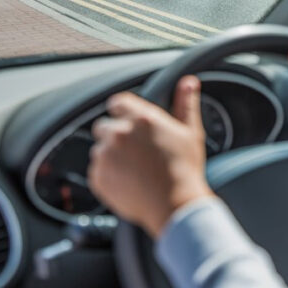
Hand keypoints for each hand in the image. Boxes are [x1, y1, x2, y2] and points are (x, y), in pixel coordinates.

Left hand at [88, 76, 213, 237]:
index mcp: (141, 119)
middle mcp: (119, 134)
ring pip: (100, 150)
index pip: (117, 103)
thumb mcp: (190, 133)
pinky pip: (97, 171)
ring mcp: (106, 156)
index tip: (130, 122)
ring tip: (134, 169)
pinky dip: (108, 175)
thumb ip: (186, 104)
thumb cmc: (185, 170)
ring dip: (111, 156)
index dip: (122, 112)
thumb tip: (189, 82)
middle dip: (115, 135)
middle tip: (135, 151)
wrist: (174, 205)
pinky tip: (128, 181)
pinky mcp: (98, 177)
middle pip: (104, 126)